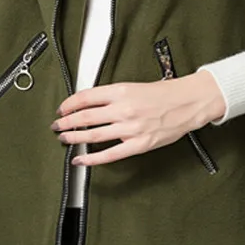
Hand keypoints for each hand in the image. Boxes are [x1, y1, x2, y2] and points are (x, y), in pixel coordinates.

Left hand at [50, 71, 226, 167]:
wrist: (187, 103)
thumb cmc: (162, 94)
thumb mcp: (132, 86)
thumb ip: (110, 96)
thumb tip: (86, 104)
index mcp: (120, 91)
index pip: (85, 97)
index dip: (68, 104)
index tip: (61, 109)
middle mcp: (123, 109)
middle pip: (85, 117)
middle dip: (66, 123)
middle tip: (56, 126)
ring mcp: (131, 128)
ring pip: (93, 135)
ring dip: (74, 137)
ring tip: (63, 139)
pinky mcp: (138, 145)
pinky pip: (109, 154)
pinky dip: (91, 158)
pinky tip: (79, 158)